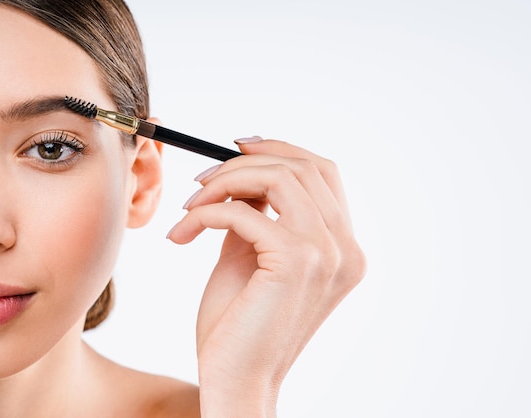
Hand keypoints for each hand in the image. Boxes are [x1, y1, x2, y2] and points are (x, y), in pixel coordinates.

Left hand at [167, 138, 365, 416]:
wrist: (236, 380)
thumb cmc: (239, 324)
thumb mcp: (251, 256)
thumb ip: (257, 213)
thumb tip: (244, 170)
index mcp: (343, 247)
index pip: (324, 173)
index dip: (281, 150)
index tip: (236, 148)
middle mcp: (346, 247)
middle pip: (304, 166)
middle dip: (247, 161)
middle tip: (202, 178)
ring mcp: (328, 253)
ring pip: (280, 177)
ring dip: (225, 181)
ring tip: (191, 205)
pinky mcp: (297, 262)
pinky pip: (245, 212)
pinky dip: (208, 212)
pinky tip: (184, 232)